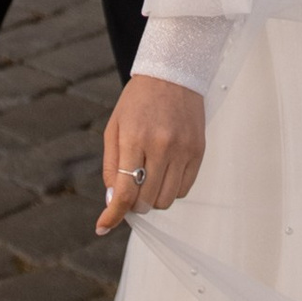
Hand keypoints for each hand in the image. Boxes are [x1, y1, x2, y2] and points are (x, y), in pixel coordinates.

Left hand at [96, 79, 205, 233]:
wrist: (173, 74)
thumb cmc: (139, 100)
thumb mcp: (114, 128)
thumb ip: (112, 166)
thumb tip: (113, 200)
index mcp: (135, 138)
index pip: (125, 191)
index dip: (113, 214)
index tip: (103, 226)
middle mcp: (162, 146)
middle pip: (147, 200)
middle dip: (134, 204)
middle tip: (131, 190)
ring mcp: (183, 150)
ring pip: (167, 200)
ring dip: (153, 198)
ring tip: (149, 178)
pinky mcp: (198, 151)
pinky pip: (184, 189)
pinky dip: (171, 189)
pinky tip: (165, 171)